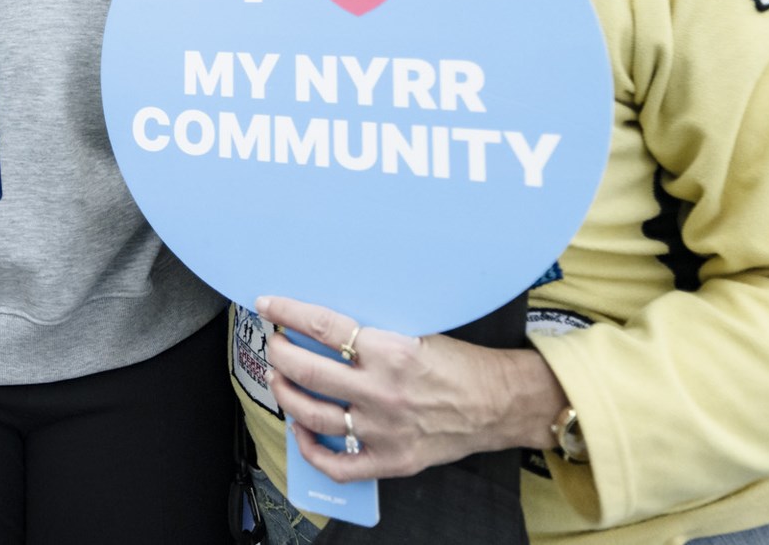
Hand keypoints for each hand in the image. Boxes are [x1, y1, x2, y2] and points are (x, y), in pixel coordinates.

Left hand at [256, 295, 565, 483]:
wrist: (500, 404)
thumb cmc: (460, 365)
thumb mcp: (415, 334)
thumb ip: (372, 334)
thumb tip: (323, 323)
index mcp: (390, 352)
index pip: (324, 327)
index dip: (288, 313)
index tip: (268, 305)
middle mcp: (382, 391)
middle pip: (308, 371)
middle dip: (279, 354)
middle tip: (274, 344)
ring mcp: (384, 430)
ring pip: (313, 415)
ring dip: (286, 395)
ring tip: (280, 380)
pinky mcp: (391, 459)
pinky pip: (337, 464)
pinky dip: (311, 450)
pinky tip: (302, 432)